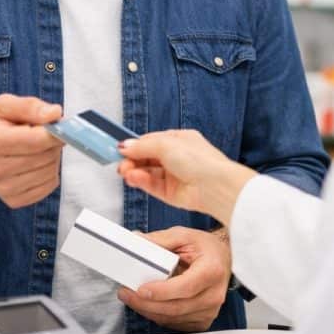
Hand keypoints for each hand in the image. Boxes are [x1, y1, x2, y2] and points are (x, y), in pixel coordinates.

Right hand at [0, 94, 63, 207]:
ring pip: (50, 171)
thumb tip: (55, 114)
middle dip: (52, 142)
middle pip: (45, 156)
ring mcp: (3, 188)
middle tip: (44, 135)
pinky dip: (50, 173)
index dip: (54, 131)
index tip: (58, 125)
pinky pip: (49, 186)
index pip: (36, 140)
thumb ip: (30, 106)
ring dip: (52, 157)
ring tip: (38, 148)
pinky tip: (37, 163)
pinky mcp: (14, 200)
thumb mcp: (4, 105)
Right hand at [118, 130, 255, 223]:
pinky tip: (133, 178)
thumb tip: (125, 145)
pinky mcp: (172, 193)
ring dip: (134, 172)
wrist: (215, 186)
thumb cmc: (200, 161)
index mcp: (179, 140)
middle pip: (147, 158)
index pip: (150, 141)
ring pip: (147, 173)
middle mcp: (177, 157)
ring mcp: (174, 176)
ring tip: (125, 172)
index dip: (135, 145)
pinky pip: (152, 186)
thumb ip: (142, 146)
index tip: (119, 148)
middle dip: (132, 160)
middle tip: (121, 163)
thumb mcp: (166, 144)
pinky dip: (141, 181)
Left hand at [118, 226, 230, 331]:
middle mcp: (213, 294)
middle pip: (176, 307)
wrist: (224, 258)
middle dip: (147, 304)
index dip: (162, 291)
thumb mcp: (184, 235)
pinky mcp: (203, 320)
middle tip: (127, 293)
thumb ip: (160, 239)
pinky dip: (159, 316)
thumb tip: (136, 241)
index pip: (185, 287)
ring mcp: (209, 311)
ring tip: (132, 298)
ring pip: (174, 318)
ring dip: (149, 311)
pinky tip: (148, 305)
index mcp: (211, 271)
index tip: (141, 289)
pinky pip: (176, 324)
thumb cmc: (205, 247)